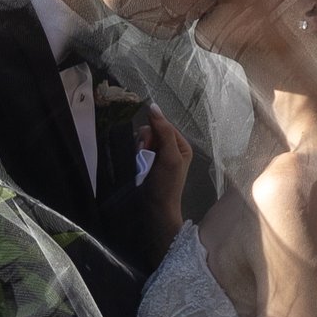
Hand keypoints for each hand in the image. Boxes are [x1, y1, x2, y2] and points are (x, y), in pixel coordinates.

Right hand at [139, 105, 190, 249]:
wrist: (154, 210)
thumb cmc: (166, 185)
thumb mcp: (169, 157)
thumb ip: (163, 131)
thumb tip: (153, 106)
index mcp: (180, 145)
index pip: (162, 124)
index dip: (153, 132)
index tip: (150, 147)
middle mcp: (169, 148)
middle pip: (150, 131)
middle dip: (145, 143)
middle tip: (145, 158)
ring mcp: (157, 156)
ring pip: (141, 140)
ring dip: (139, 151)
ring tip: (142, 166)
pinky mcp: (145, 164)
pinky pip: (136, 151)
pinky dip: (135, 158)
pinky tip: (137, 168)